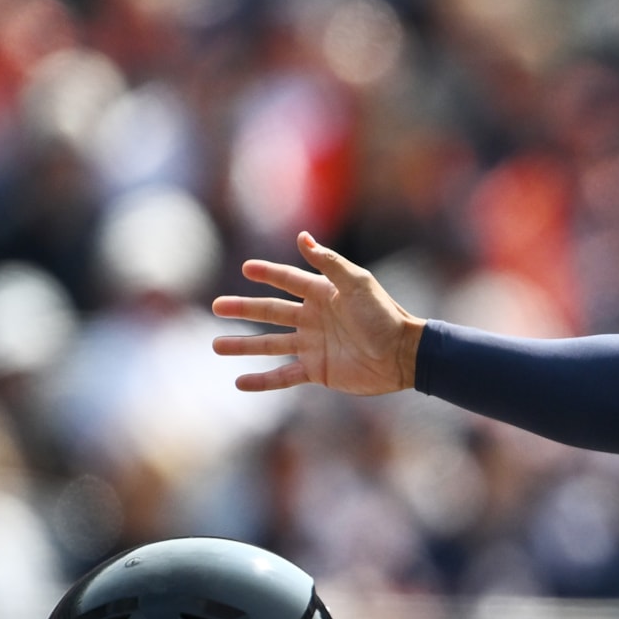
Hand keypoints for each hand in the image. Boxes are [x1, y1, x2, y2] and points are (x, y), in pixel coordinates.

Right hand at [211, 234, 423, 395]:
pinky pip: (283, 376)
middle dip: (243, 309)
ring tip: (216, 346)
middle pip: (270, 312)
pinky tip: (240, 382)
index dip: (267, 274)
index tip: (246, 269)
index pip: (287, 280)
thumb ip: (329, 262)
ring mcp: (312, 345)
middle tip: (216, 307)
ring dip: (243, 345)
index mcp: (322, 294)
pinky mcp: (316, 371)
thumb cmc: (384, 316)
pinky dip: (262, 380)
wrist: (402, 355)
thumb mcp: (357, 283)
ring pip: (270, 344)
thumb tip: (302, 237)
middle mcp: (312, 319)